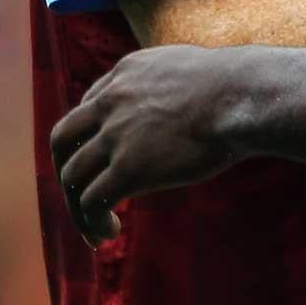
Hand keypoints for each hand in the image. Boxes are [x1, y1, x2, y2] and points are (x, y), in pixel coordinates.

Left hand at [50, 44, 247, 243]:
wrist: (243, 96)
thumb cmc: (237, 87)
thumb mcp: (193, 71)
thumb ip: (176, 86)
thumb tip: (192, 104)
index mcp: (125, 74)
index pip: (87, 107)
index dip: (89, 139)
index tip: (101, 161)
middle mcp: (111, 101)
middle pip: (63, 140)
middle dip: (66, 170)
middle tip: (78, 195)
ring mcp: (117, 135)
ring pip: (73, 177)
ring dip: (78, 207)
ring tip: (97, 229)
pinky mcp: (129, 168)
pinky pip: (92, 201)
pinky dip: (91, 221)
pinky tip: (108, 233)